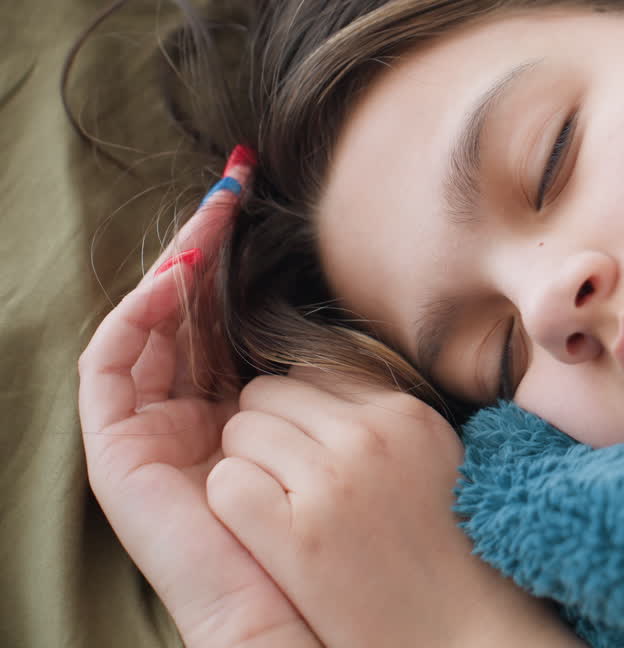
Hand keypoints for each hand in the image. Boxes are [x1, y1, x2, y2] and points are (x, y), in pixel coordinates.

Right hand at [78, 157, 319, 647]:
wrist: (308, 610)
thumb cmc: (337, 528)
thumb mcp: (334, 430)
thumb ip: (318, 374)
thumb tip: (343, 305)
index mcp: (235, 413)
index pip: (221, 319)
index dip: (233, 263)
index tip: (260, 206)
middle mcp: (189, 417)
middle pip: (182, 315)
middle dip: (202, 249)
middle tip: (231, 189)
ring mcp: (152, 434)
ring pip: (146, 331)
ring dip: (170, 271)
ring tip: (207, 225)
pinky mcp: (120, 456)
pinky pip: (108, 371)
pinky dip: (133, 321)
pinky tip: (172, 282)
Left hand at [207, 369, 582, 647]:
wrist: (464, 631)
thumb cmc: (447, 551)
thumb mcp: (434, 456)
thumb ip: (381, 418)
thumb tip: (310, 383)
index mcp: (406, 412)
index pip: (311, 369)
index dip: (302, 411)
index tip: (318, 452)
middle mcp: (370, 435)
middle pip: (266, 392)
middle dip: (268, 432)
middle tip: (296, 486)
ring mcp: (334, 482)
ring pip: (239, 432)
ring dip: (249, 468)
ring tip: (289, 513)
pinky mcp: (299, 536)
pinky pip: (226, 484)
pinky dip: (234, 508)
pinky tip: (270, 538)